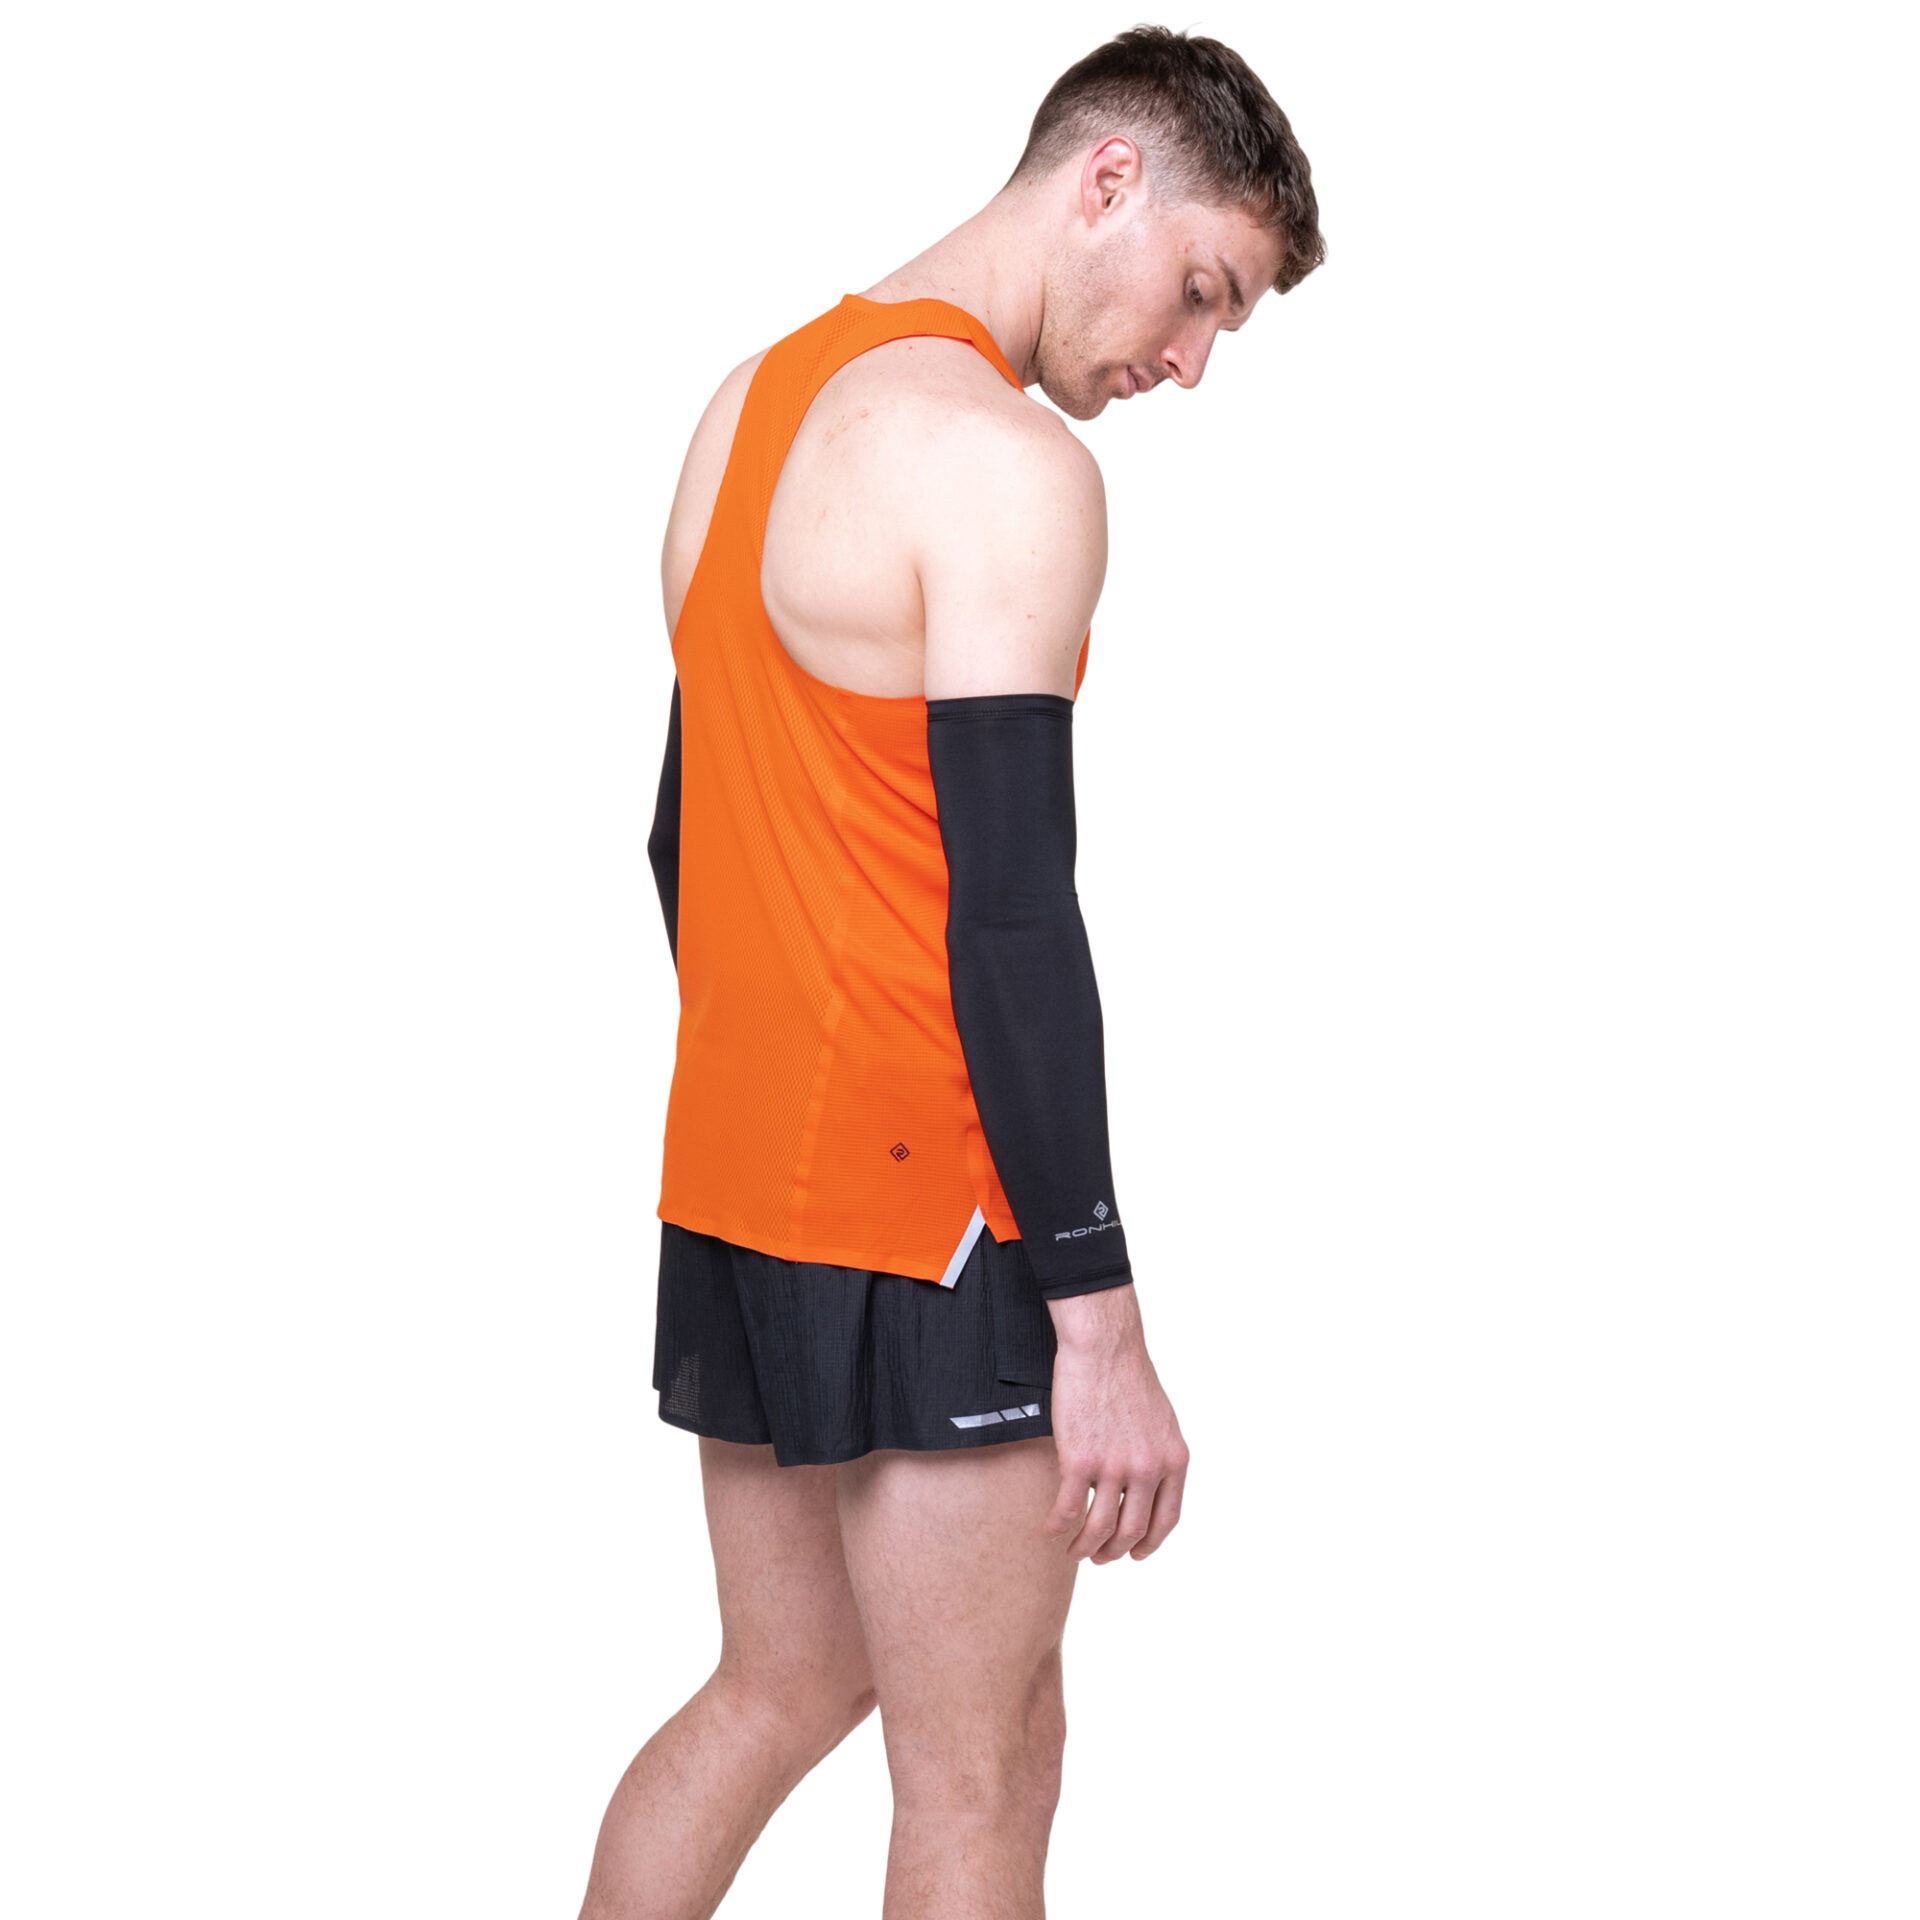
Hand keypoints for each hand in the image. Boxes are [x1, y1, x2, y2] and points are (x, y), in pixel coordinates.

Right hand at [1042, 1284, 1188, 1561]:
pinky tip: (1050, 1530)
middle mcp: (1147, 1469)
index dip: (1150, 1543)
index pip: (1166, 1519)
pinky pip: (1068, 1508)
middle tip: (1099, 1557)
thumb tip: (1148, 1486)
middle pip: (1132, 1530)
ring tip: (1074, 1553)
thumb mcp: (1162, 1421)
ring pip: (1100, 1528)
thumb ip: (1158, 1456)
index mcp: (1173, 1460)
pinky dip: (1058, 1527)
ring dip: (1085, 1548)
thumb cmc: (1128, 1376)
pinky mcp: (1080, 1460)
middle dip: (1114, 1552)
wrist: (1104, 1348)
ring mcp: (1114, 1467)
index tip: (1136, 1553)